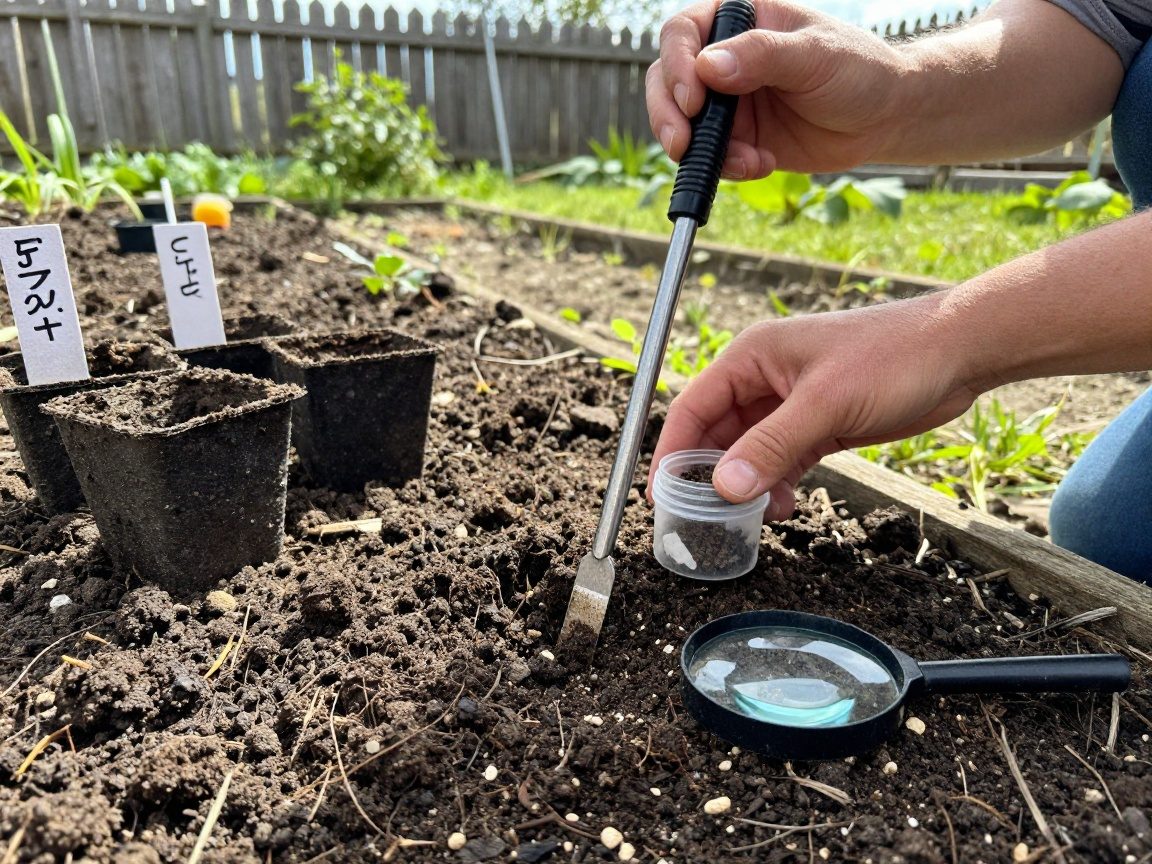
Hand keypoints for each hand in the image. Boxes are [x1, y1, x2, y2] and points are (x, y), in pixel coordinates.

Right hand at [646, 0, 911, 178]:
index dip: (678, 67)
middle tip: (682, 145)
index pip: (683, 34)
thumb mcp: (813, 55)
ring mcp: (727, 101)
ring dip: (701, 150)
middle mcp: (724, 57)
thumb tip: (708, 67)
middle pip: (668, 81)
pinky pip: (711, 156)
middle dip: (669, 116)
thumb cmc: (857, 70)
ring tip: (744, 161)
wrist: (883, 118)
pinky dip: (727, 167)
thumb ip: (761, 55)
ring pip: (682, 124)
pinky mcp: (737, 138)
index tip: (693, 101)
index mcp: (739, 19)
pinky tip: (762, 165)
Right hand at [648, 296, 980, 519]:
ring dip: (747, 486)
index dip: (672, 452)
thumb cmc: (892, 357)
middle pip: (716, 434)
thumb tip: (724, 488)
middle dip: (710, 476)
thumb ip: (771, 447)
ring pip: (748, 453)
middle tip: (704, 518)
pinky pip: (781, 461)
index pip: (693, 407)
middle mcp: (764, 379)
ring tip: (753, 518)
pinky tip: (783, 506)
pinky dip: (777, 485)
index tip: (660, 495)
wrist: (958, 352)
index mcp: (752, 357)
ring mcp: (791, 404)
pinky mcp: (818, 425)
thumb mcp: (825, 405)